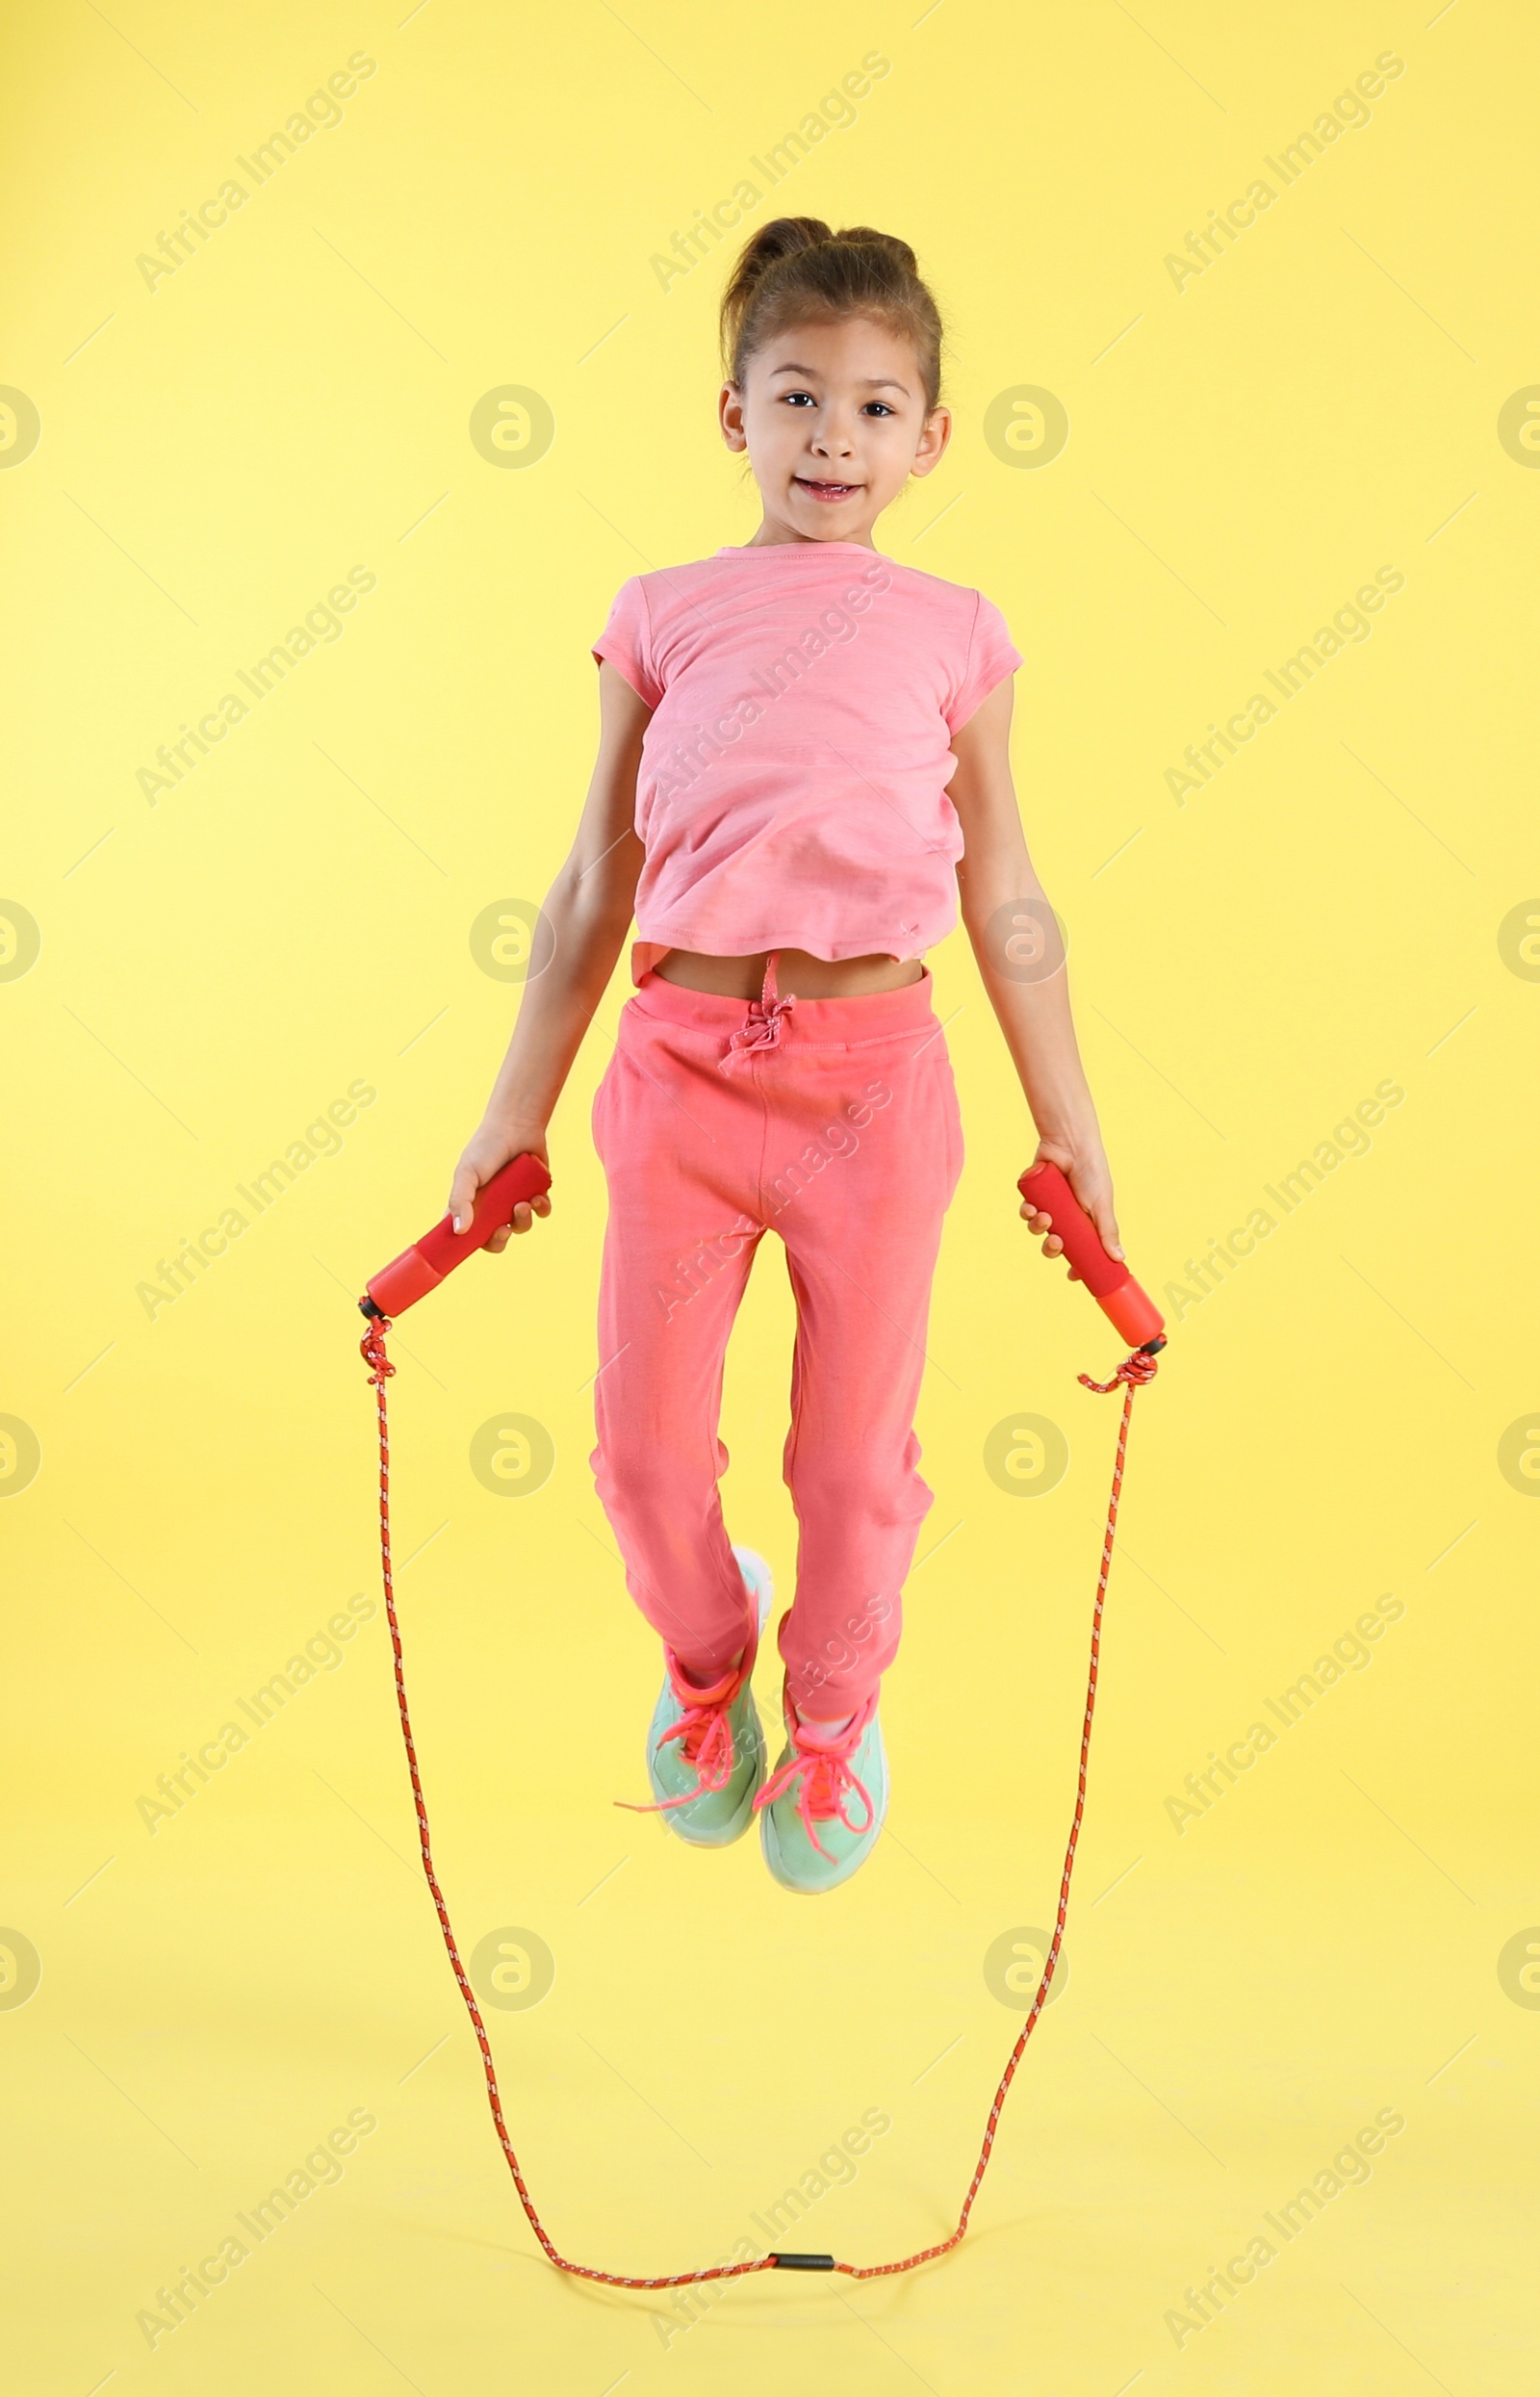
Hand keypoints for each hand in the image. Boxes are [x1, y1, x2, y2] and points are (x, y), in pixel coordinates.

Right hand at [448, 1120, 551, 1252]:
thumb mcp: (466, 1173)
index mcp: (471, 1205)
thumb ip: (460, 1200)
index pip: (466, 1235)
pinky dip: (541, 1208)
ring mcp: (514, 1202)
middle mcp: (493, 1207)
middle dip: (500, 1240)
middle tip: (503, 1231)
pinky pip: (541, 1212)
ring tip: (524, 1203)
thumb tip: (459, 1231)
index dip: (468, 1246)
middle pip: (495, 1240)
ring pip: (521, 1227)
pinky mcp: (536, 1193)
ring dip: (523, 1220)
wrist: (516, 1125)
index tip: (471, 1247)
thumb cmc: (486, 1148)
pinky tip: (538, 1196)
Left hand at [1019, 1132, 1122, 1261]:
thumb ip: (1108, 1231)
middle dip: (1052, 1248)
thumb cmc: (1092, 1172)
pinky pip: (1026, 1211)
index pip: (1079, 1249)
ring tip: (1043, 1218)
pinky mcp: (1033, 1194)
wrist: (1072, 1144)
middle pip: (1055, 1244)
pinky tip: (1031, 1208)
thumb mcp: (1102, 1204)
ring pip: (1037, 1229)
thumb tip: (1119, 1259)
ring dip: (1037, 1228)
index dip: (1076, 1264)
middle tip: (1055, 1242)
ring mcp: (1049, 1205)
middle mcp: (1066, 1215)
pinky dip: (1026, 1213)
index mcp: (1084, 1221)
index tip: (1073, 1275)